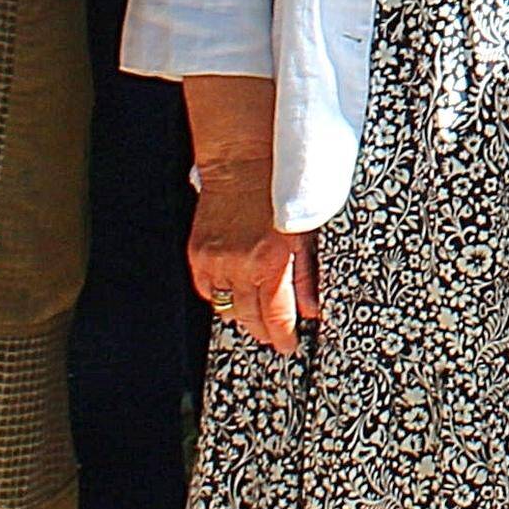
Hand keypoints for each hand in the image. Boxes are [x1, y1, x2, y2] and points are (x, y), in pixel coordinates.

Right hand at [187, 154, 313, 357]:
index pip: (275, 317)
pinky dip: (220, 294)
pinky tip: (234, 289)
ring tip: (256, 312)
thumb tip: (311, 309)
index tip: (288, 345)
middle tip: (274, 334)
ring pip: (226, 308)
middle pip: (248, 319)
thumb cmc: (280, 191)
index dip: (283, 337)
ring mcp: (215, 261)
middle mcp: (239, 266)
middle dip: (263, 330)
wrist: (243, 163)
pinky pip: (207, 289)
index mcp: (270, 263)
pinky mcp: (198, 253)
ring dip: (242, 314)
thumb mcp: (306, 234)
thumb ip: (307, 276)